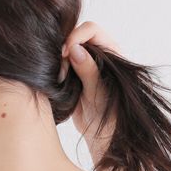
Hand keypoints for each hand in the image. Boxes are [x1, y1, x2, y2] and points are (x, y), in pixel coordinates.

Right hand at [58, 22, 122, 150]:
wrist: (103, 139)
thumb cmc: (111, 118)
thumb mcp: (100, 94)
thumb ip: (89, 70)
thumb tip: (74, 49)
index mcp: (113, 53)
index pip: (92, 30)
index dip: (77, 36)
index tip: (66, 52)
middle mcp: (99, 55)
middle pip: (77, 37)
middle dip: (66, 48)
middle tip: (62, 69)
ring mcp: (86, 65)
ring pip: (67, 50)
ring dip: (60, 60)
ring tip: (61, 79)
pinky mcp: (74, 76)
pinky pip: (62, 65)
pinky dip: (57, 70)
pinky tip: (59, 83)